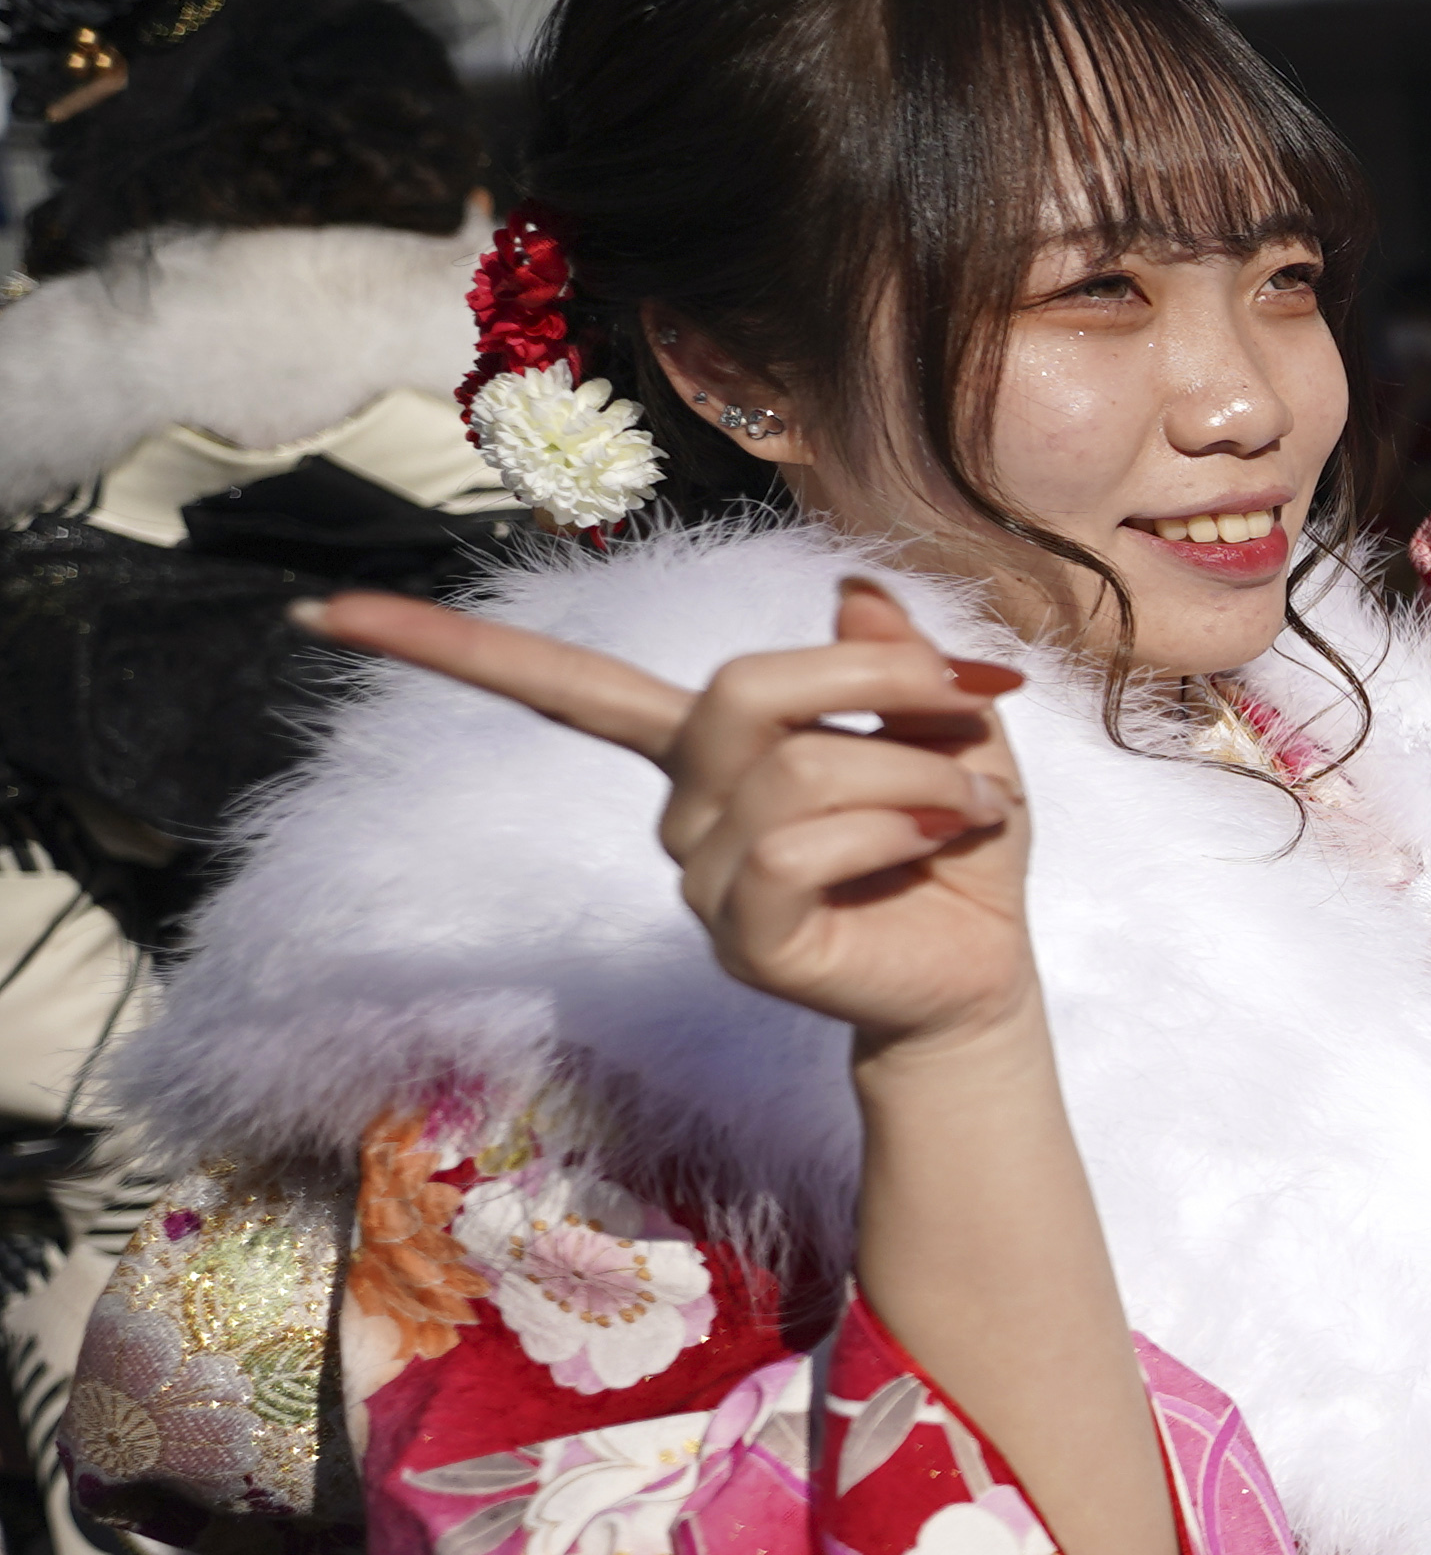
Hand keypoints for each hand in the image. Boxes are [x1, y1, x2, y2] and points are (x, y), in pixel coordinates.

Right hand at [306, 575, 1038, 1056]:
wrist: (982, 971)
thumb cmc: (953, 841)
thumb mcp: (947, 728)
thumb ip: (896, 657)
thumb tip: (854, 584)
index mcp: (707, 745)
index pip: (563, 686)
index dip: (449, 647)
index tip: (324, 610)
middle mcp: (681, 806)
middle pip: (742, 687)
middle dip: (880, 680)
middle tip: (968, 708)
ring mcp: (700, 877)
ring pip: (799, 767)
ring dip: (919, 771)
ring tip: (965, 807)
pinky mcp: (742, 938)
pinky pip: (802, 846)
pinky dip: (898, 825)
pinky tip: (938, 839)